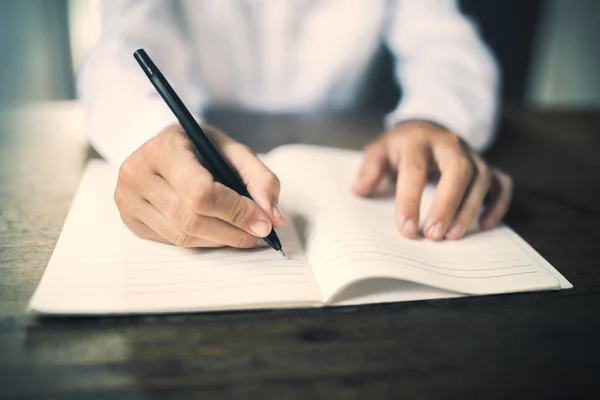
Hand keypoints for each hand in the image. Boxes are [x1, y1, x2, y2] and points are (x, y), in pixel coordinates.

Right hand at [114, 123, 283, 247]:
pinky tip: (219, 232)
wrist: (160, 148)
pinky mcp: (129, 220)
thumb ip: (258, 178)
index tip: (264, 223)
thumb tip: (274, 217)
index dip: (236, 212)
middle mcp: (137, 174)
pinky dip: (203, 242)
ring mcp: (128, 200)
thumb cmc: (197, 147)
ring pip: (183, 237)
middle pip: (192, 220)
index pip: (201, 192)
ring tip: (244, 235)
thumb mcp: (229, 149)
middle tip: (260, 234)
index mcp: (163, 148)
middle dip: (233, 232)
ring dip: (221, 241)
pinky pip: (173, 242)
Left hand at [353, 120, 512, 240]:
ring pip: (481, 178)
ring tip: (453, 236)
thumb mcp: (379, 150)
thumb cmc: (400, 148)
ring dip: (469, 209)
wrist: (425, 129)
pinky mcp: (486, 165)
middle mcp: (450, 144)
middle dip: (447, 205)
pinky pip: (501, 183)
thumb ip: (370, 168)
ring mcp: (472, 154)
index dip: (411, 201)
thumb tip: (360, 189)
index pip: (415, 170)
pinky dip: (497, 204)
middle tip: (434, 236)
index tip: (407, 229)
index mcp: (419, 140)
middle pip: (457, 171)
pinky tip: (485, 225)